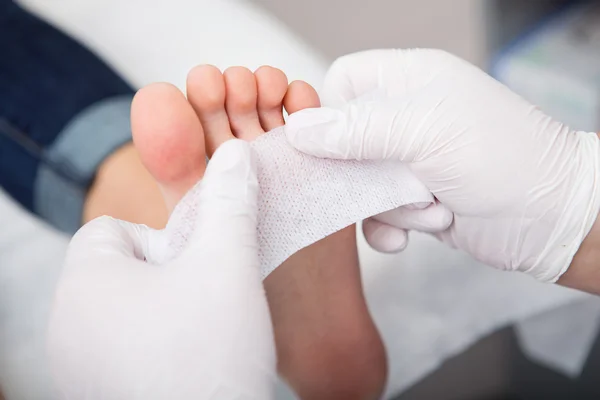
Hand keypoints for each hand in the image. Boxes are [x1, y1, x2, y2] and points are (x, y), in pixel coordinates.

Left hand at [47, 140, 275, 398]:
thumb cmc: (211, 356)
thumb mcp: (228, 264)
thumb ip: (229, 203)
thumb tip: (234, 155)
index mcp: (83, 283)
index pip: (111, 229)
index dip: (162, 241)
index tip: (194, 270)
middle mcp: (65, 325)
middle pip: (117, 268)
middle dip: (165, 276)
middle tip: (201, 301)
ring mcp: (76, 365)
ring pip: (121, 308)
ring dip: (162, 309)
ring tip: (198, 334)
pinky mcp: (95, 391)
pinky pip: (120, 346)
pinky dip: (152, 344)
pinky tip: (187, 362)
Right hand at [286, 49, 599, 282]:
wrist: (550, 218)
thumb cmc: (499, 157)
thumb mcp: (423, 130)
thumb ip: (356, 129)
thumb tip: (297, 131)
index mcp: (408, 81)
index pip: (343, 82)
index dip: (328, 112)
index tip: (329, 146)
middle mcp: (405, 117)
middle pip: (343, 140)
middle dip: (360, 172)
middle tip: (382, 186)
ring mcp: (409, 161)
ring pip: (359, 182)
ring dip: (387, 203)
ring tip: (428, 204)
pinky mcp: (414, 198)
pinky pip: (376, 214)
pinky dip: (389, 228)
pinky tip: (411, 235)